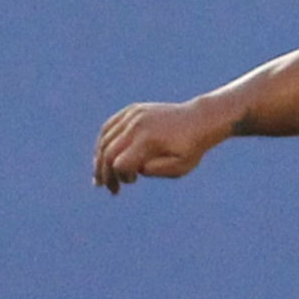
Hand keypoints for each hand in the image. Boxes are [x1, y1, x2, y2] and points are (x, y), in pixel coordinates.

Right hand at [93, 100, 228, 193]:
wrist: (199, 119)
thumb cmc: (191, 148)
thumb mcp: (181, 166)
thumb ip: (156, 170)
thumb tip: (136, 169)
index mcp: (148, 140)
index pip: (120, 163)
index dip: (120, 177)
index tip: (133, 181)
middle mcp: (136, 125)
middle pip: (108, 152)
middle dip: (104, 173)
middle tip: (109, 188)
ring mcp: (132, 115)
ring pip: (105, 138)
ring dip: (99, 159)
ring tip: (101, 177)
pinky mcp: (131, 110)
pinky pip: (110, 127)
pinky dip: (104, 142)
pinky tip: (103, 156)